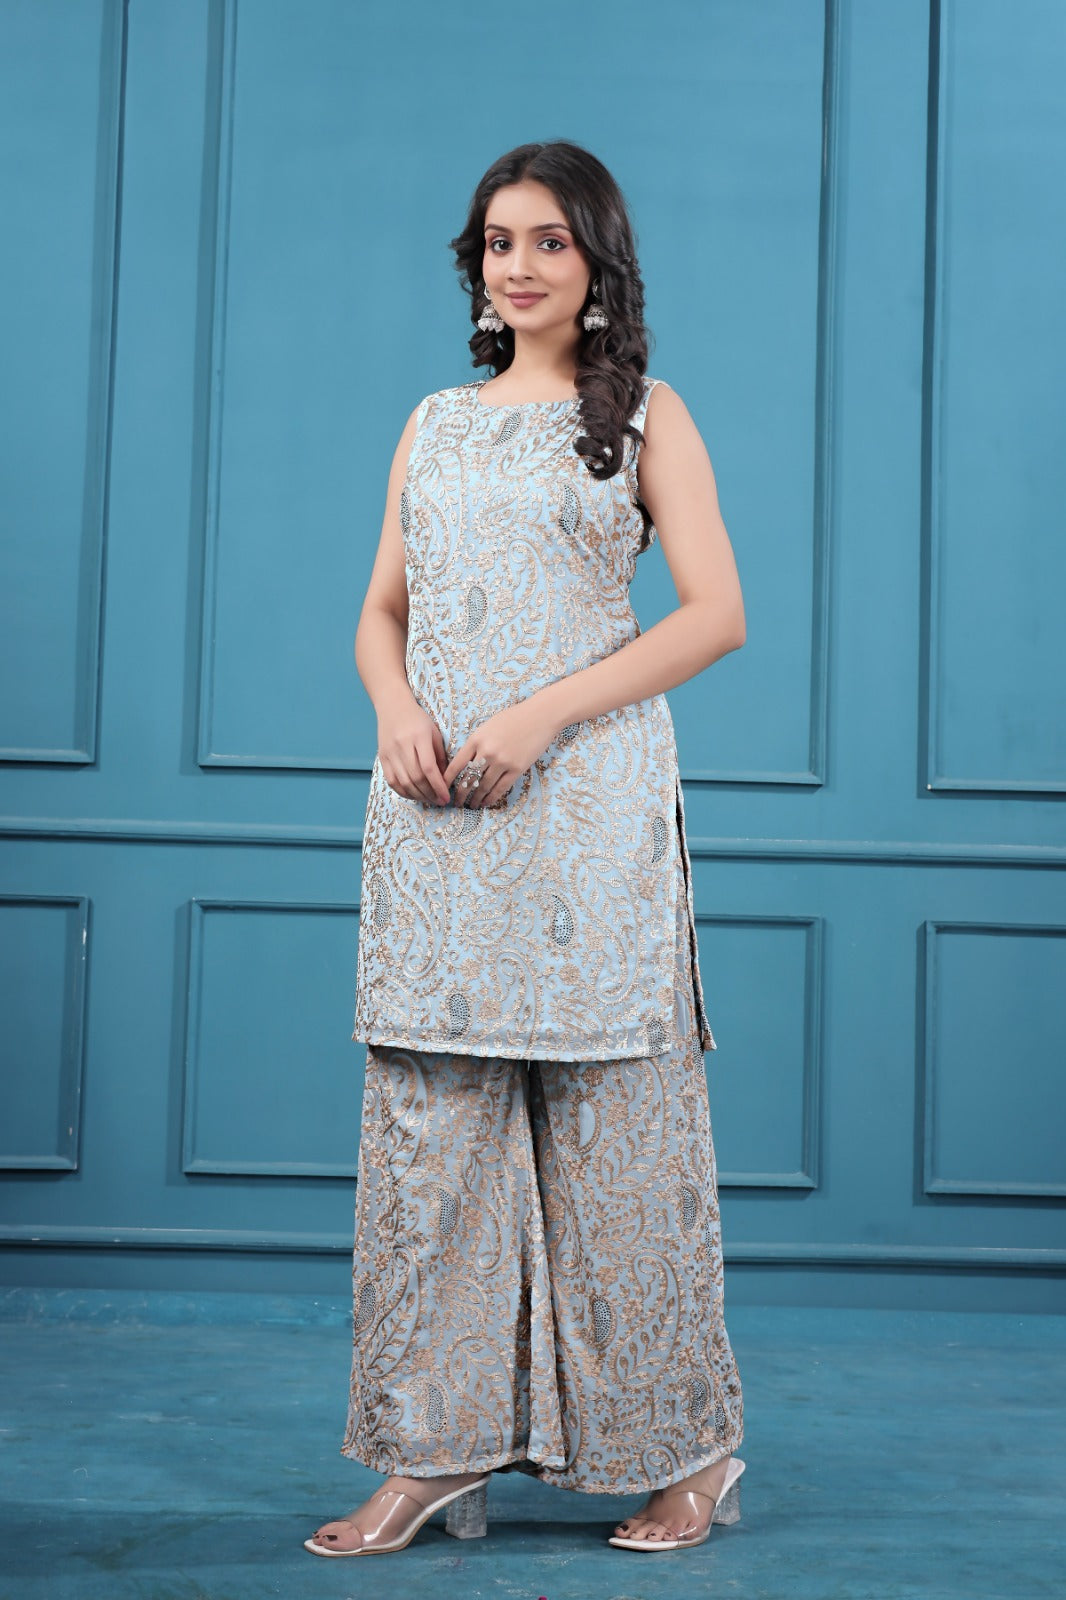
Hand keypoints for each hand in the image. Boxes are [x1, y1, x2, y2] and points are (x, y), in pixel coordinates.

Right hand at [377, 693, 450, 805]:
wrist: (393, 706)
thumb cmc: (418, 719)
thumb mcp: (434, 733)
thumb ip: (440, 756)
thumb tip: (445, 780)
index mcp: (419, 737)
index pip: (428, 768)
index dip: (438, 786)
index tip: (446, 797)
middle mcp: (403, 745)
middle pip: (416, 778)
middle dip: (430, 794)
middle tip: (440, 802)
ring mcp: (390, 752)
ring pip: (403, 782)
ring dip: (418, 795)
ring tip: (429, 800)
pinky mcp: (382, 757)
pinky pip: (392, 781)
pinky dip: (403, 791)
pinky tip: (413, 795)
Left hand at [443, 696, 561, 808]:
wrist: (540, 716)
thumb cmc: (514, 718)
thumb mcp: (488, 726)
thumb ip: (477, 743)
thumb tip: (466, 763)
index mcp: (476, 739)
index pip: (456, 764)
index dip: (447, 779)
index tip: (442, 788)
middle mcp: (487, 752)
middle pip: (468, 779)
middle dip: (460, 794)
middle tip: (456, 803)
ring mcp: (502, 761)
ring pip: (483, 786)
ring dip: (476, 799)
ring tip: (471, 806)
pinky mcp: (517, 769)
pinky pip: (501, 788)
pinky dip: (491, 798)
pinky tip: (486, 802)